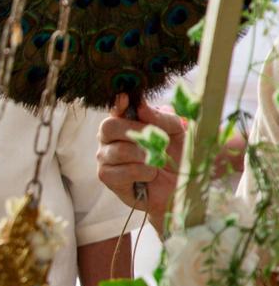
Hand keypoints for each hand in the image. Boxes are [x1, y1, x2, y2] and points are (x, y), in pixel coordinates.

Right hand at [97, 93, 182, 225]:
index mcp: (124, 121)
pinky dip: (143, 172)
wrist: (180, 185)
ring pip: (119, 151)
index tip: (126, 99)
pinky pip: (122, 171)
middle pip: (109, 127)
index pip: (115, 109)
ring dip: (145, 156)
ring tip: (158, 161)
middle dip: (136, 132)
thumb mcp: (176, 132)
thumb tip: (140, 107)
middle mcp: (110, 138)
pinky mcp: (107, 178)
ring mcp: (105, 158)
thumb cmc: (176, 155)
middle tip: (159, 142)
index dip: (118, 104)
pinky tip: (150, 175)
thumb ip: (160, 118)